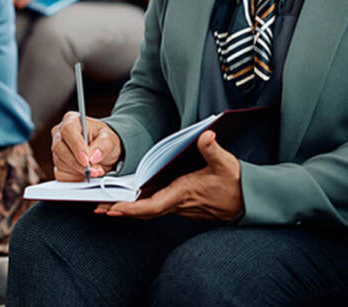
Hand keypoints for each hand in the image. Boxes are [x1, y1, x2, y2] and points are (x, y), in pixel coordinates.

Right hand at [51, 111, 121, 180]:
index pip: (68, 130)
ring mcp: (57, 150)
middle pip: (60, 148)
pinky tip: (86, 174)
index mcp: (72, 120)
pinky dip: (75, 178)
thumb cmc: (104, 140)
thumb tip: (93, 156)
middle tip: (95, 169)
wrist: (104, 152)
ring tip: (95, 170)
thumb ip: (103, 145)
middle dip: (78, 163)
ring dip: (79, 171)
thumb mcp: (110, 139)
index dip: (76, 146)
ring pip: (60, 163)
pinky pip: (61, 174)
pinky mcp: (57, 165)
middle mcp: (60, 134)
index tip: (87, 160)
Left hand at [98, 131, 242, 220]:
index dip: (131, 208)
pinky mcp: (183, 205)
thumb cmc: (236, 182)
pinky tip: (133, 199)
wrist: (248, 200)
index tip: (113, 208)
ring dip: (129, 208)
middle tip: (98, 208)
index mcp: (184, 193)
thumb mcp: (226, 163)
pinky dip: (142, 206)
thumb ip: (213, 149)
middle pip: (144, 212)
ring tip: (108, 203)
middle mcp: (179, 203)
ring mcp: (181, 206)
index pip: (152, 206)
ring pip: (150, 211)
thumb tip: (206, 136)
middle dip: (121, 211)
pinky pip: (158, 208)